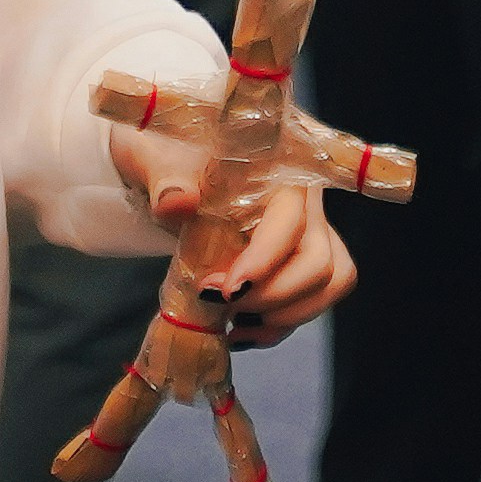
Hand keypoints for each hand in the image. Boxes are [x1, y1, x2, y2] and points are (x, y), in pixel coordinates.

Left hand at [107, 125, 355, 345]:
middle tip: (222, 304)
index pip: (291, 217)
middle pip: (321, 260)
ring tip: (231, 321)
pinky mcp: (299, 259)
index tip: (228, 290)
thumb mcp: (152, 156)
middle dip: (274, 296)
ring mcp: (306, 230)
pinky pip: (311, 300)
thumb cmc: (164, 152)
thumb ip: (164, 178)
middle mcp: (301, 198)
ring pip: (328, 283)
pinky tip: (238, 329)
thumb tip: (176, 203)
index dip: (266, 259)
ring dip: (284, 316)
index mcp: (274, 164)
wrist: (162, 166)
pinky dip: (279, 325)